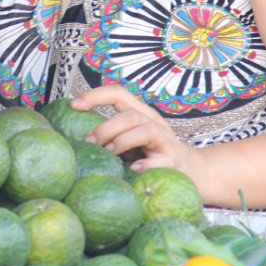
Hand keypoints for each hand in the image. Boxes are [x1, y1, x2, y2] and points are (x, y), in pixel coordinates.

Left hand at [71, 84, 200, 175]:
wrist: (192, 171)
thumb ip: (111, 135)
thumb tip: (76, 139)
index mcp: (140, 113)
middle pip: (129, 114)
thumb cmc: (152, 154)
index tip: (73, 104)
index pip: (118, 93)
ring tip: (109, 153)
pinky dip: (144, 164)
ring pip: (145, 129)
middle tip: (89, 142)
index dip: (95, 95)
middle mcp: (153, 121)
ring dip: (123, 141)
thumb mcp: (130, 140)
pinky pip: (159, 160)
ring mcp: (165, 139)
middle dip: (106, 128)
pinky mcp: (174, 159)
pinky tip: (133, 169)